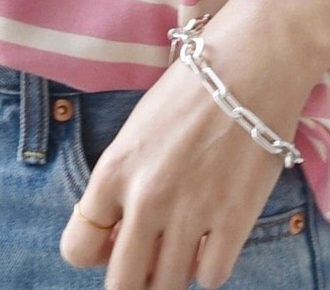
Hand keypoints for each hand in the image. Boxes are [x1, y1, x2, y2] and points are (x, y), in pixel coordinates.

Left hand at [58, 0, 316, 289]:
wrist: (252, 61)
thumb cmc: (193, 86)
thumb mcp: (140, 128)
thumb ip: (125, 181)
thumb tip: (122, 234)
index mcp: (114, 170)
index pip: (77, 248)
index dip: (96, 251)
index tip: (115, 240)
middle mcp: (145, 199)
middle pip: (122, 284)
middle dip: (134, 276)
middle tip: (151, 255)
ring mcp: (190, 213)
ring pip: (168, 285)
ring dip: (174, 270)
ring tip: (186, 240)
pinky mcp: (234, 220)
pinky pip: (212, 277)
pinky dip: (211, 265)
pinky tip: (215, 237)